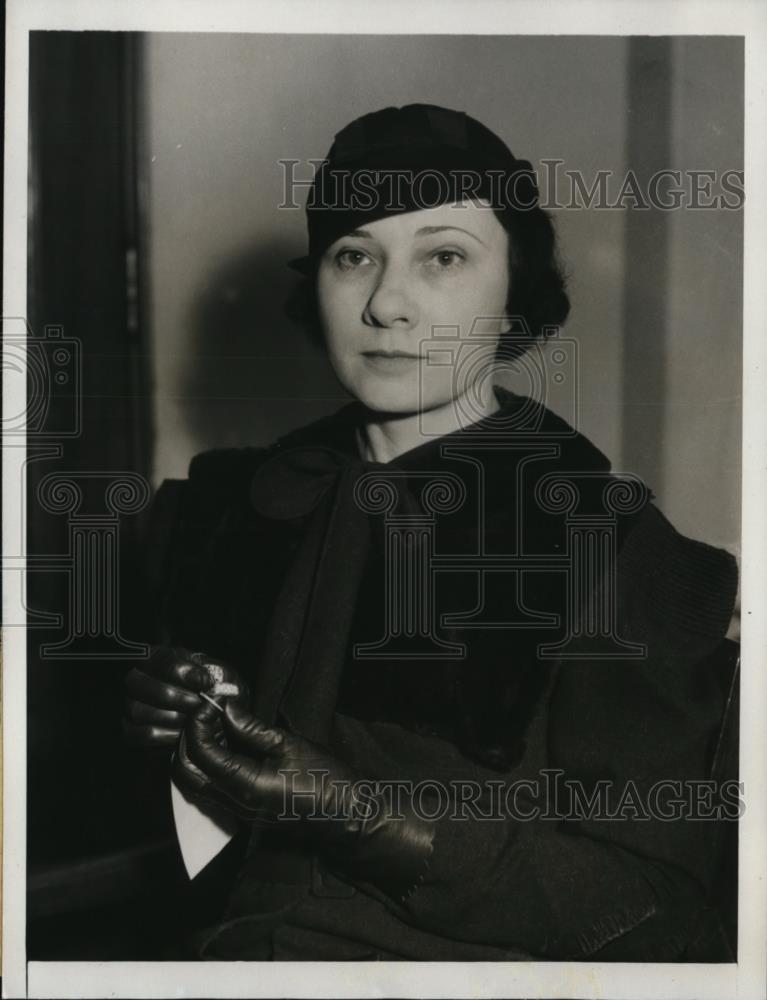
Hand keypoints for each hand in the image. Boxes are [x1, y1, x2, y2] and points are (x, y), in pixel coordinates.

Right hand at [122, 645, 247, 747]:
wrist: (219, 718)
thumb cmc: (218, 692)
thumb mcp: (222, 675)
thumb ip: (215, 672)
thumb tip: (208, 681)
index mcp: (159, 657)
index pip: (155, 658)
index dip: (179, 670)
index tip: (204, 682)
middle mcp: (138, 678)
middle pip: (136, 683)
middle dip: (172, 696)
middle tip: (198, 705)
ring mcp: (131, 705)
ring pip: (137, 711)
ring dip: (171, 717)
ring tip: (194, 720)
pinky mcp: (132, 731)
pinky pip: (139, 735)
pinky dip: (164, 736)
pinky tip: (184, 734)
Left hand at [174, 700, 435, 902]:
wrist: (344, 814)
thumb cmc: (324, 778)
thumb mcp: (289, 744)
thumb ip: (252, 728)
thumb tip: (226, 708)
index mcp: (244, 784)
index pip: (201, 752)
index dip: (199, 723)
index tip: (211, 703)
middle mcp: (233, 802)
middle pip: (186, 772)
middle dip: (188, 739)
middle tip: (206, 714)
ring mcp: (236, 811)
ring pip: (195, 783)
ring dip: (196, 752)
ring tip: (216, 726)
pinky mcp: (242, 811)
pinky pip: (210, 788)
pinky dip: (207, 765)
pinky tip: (226, 745)